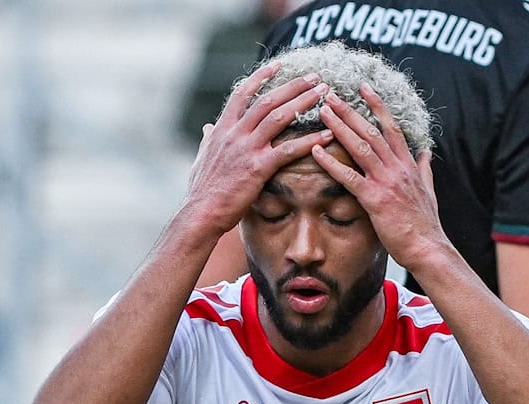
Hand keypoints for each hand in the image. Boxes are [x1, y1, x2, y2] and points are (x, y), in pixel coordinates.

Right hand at [185, 63, 333, 234]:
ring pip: (279, 117)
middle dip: (293, 85)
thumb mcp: (201, 158)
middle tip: (315, 77)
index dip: (262, 77)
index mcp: (223, 129)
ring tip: (325, 94)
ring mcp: (247, 149)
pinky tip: (328, 135)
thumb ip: (208, 140)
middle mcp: (235, 134)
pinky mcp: (258, 168)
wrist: (201, 212)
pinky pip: (288, 150)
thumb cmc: (202, 190)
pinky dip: (310, 140)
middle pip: (267, 100)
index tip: (279, 65)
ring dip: (304, 102)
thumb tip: (207, 128)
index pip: (242, 94)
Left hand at [312, 85, 445, 269]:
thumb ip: (425, 169)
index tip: (363, 88)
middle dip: (350, 110)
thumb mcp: (429, 190)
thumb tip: (426, 153)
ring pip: (360, 147)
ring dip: (340, 127)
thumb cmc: (426, 223)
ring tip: (322, 112)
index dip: (377, 106)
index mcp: (409, 165)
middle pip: (371, 131)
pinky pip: (349, 177)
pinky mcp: (375, 200)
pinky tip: (316, 151)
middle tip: (331, 94)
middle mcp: (398, 168)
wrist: (428, 248)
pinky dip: (331, 163)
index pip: (391, 127)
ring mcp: (386, 182)